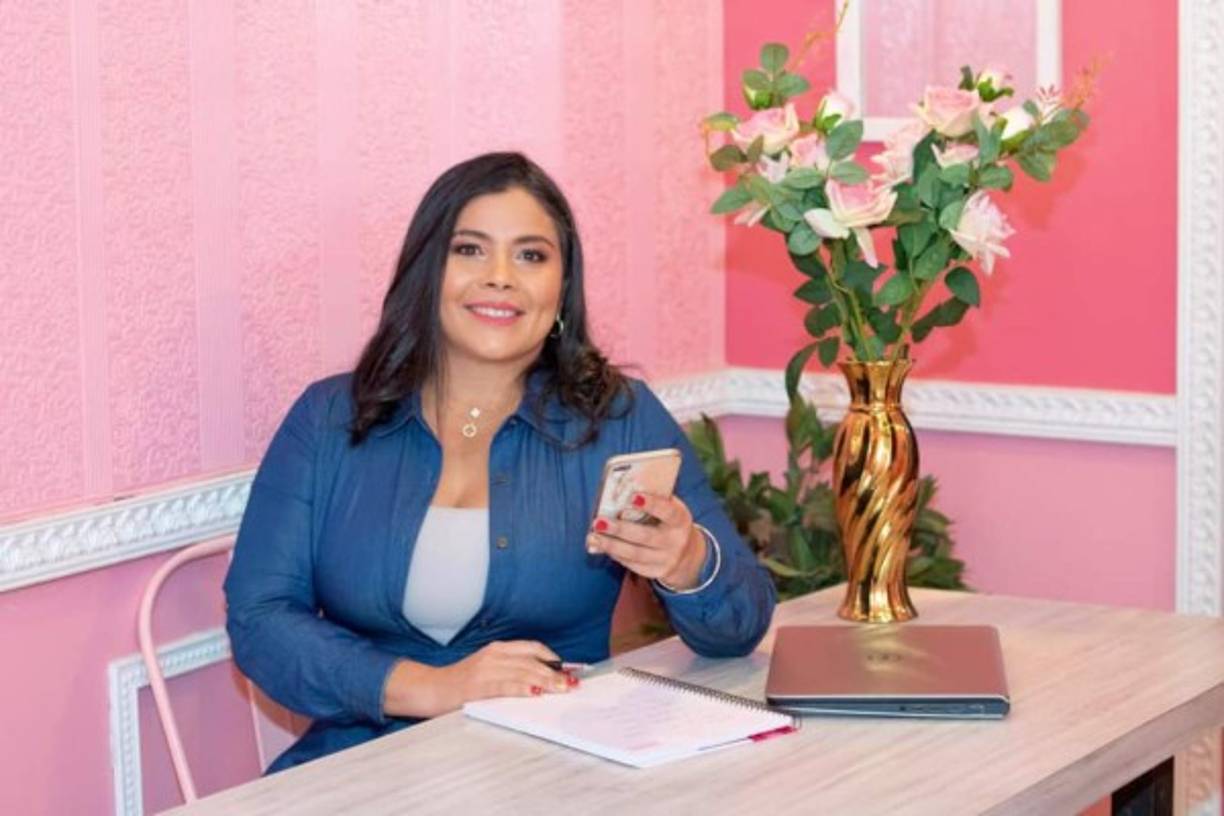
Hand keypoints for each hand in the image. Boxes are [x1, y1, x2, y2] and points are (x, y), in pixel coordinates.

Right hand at [384, 641, 576, 717]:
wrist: (429, 688)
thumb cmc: (460, 682)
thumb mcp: (487, 669)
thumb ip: (511, 671)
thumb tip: (542, 681)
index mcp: (497, 649)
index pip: (532, 648)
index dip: (554, 659)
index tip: (571, 670)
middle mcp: (493, 655)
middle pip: (532, 661)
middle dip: (555, 673)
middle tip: (573, 683)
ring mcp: (485, 669)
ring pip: (523, 672)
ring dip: (546, 681)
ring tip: (562, 689)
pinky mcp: (478, 685)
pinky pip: (505, 685)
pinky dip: (522, 689)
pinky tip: (535, 693)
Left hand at [586, 492, 706, 589]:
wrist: (686, 553)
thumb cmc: (670, 522)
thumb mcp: (670, 508)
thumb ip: (653, 500)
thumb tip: (621, 491)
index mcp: (680, 520)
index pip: (668, 512)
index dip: (652, 504)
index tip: (633, 496)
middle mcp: (675, 542)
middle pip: (645, 536)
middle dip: (620, 529)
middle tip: (599, 521)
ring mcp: (665, 559)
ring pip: (634, 554)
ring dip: (611, 545)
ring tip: (593, 536)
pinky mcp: (654, 572)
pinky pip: (631, 564)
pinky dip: (614, 554)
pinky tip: (600, 545)